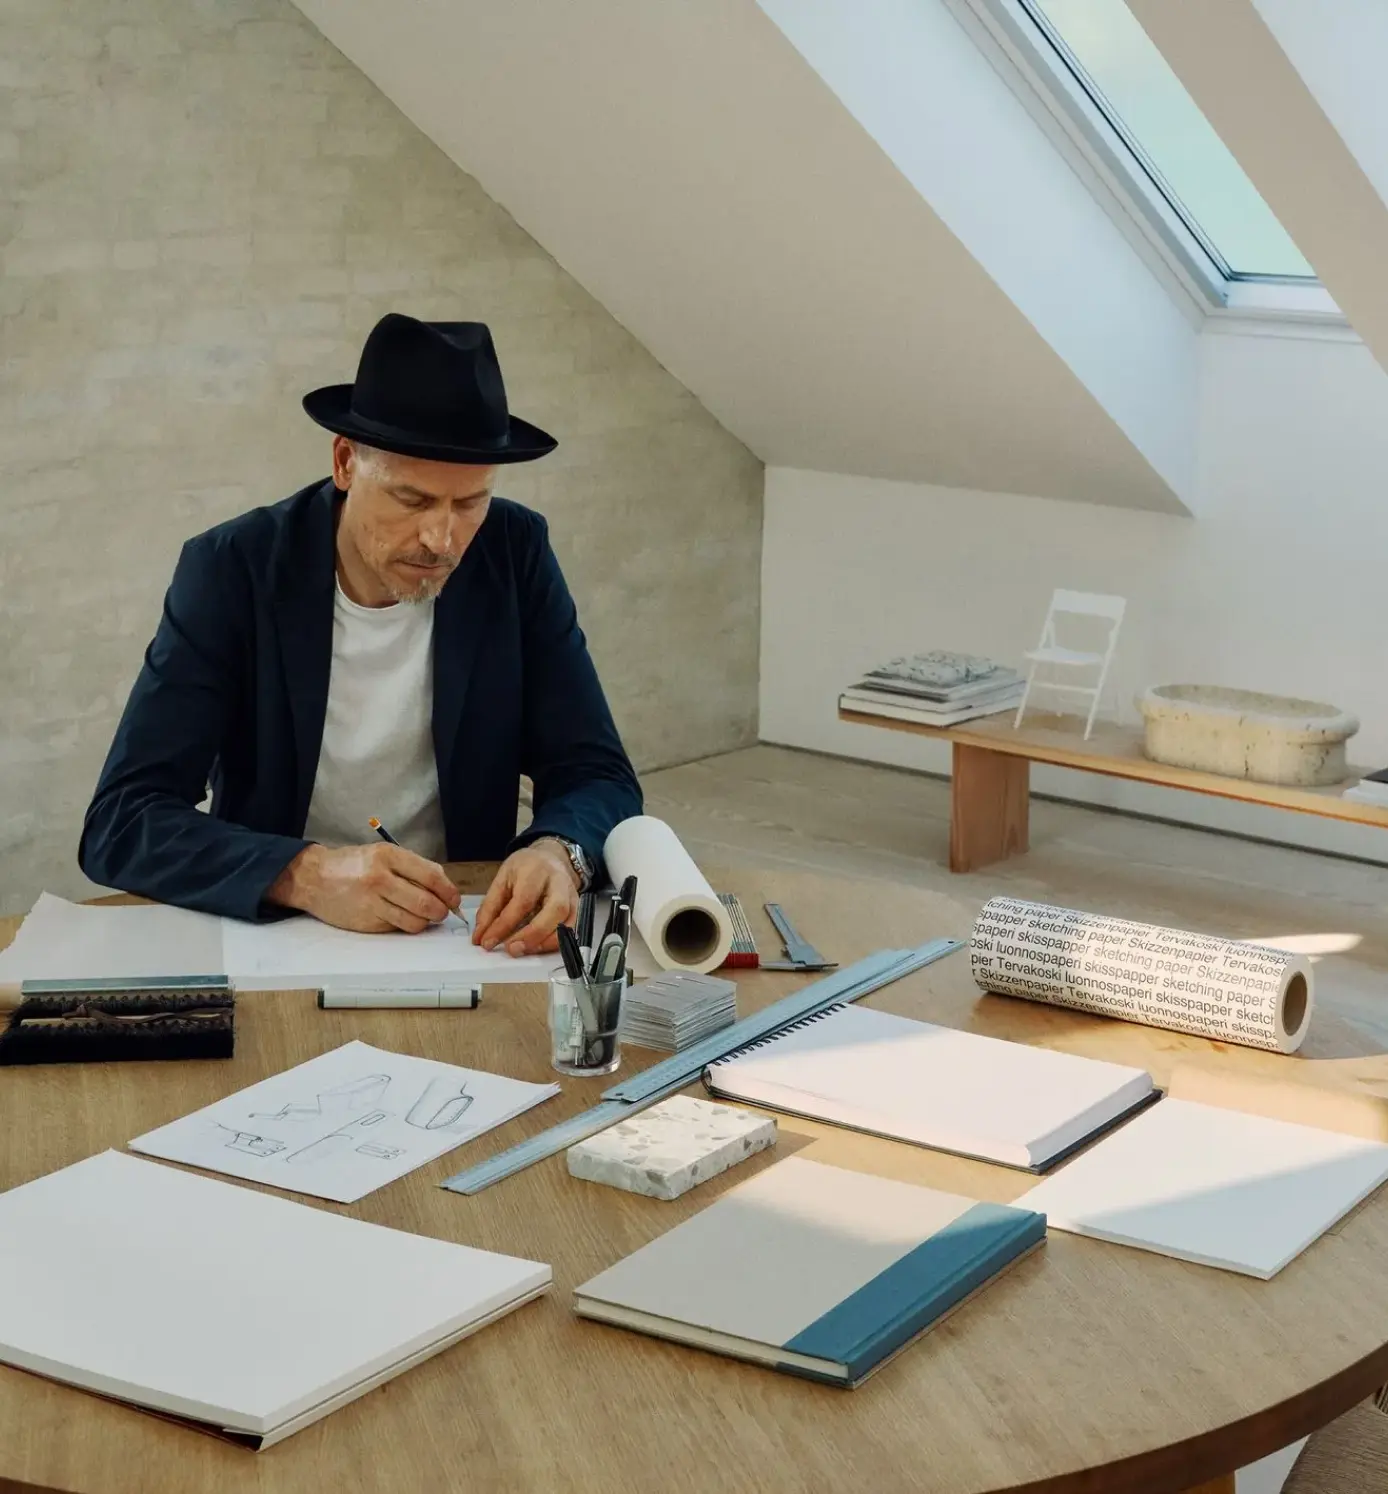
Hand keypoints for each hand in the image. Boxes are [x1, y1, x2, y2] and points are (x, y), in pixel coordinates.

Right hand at [266, 843, 461, 932]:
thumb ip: (414, 867)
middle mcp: (380, 878)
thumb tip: (444, 887)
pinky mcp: (366, 922)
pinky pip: (397, 928)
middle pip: (426, 903)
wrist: (314, 878)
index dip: (449, 891)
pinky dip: (404, 925)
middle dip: (441, 911)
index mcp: (388, 856)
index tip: (454, 899)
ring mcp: (372, 902)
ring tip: (423, 916)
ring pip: (414, 921)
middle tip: (442, 912)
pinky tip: (398, 916)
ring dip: (425, 922)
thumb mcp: (384, 854)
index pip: (431, 876)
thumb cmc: (353, 864)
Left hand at [472, 841, 579, 956]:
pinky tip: (537, 947)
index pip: (523, 901)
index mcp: (536, 870)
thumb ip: (490, 907)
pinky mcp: (577, 909)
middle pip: (554, 910)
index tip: (487, 942)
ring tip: (523, 951)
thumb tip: (481, 936)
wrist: (550, 858)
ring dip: (544, 942)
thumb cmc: (525, 868)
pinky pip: (572, 930)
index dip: (504, 925)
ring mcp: (572, 896)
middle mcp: (559, 882)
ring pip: (567, 923)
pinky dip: (555, 943)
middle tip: (511, 949)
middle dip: (531, 935)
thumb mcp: (502, 879)